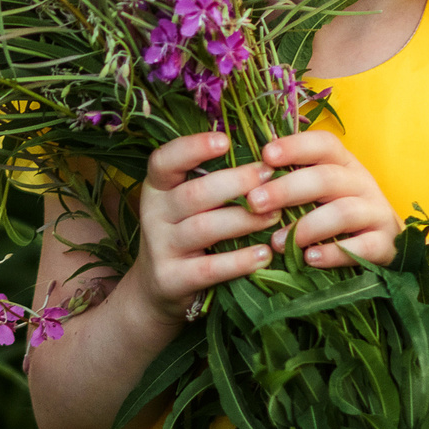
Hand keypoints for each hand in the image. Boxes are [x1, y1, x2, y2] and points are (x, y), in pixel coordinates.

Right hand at [125, 131, 279, 322]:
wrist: (158, 288)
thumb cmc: (186, 233)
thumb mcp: (187, 204)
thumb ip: (213, 181)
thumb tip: (265, 155)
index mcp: (157, 187)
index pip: (164, 161)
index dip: (192, 148)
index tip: (225, 141)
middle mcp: (153, 214)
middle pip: (193, 194)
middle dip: (234, 183)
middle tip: (269, 176)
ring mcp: (160, 248)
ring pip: (203, 228)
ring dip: (242, 220)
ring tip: (275, 215)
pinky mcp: (171, 279)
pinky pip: (209, 268)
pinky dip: (239, 261)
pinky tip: (265, 254)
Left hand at [242, 130, 401, 269]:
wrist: (383, 245)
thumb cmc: (335, 215)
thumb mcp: (317, 193)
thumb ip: (290, 182)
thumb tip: (244, 177)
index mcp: (343, 164)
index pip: (323, 144)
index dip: (295, 146)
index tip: (266, 155)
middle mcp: (362, 183)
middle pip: (326, 178)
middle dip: (287, 189)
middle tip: (255, 202)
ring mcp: (376, 213)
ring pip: (344, 212)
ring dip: (306, 226)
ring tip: (277, 242)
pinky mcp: (385, 244)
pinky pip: (363, 247)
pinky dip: (334, 252)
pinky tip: (310, 259)